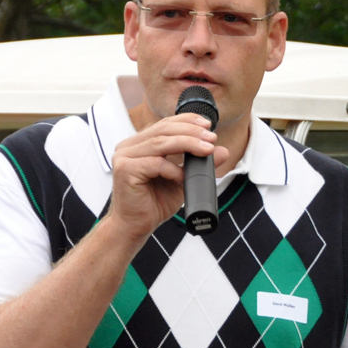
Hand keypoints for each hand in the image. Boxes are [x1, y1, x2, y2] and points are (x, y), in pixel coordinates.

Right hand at [108, 113, 229, 240]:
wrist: (136, 226)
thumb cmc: (155, 202)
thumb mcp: (183, 179)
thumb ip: (199, 164)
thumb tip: (223, 151)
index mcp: (139, 144)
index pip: (165, 124)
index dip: (187, 121)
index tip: (208, 125)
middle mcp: (129, 146)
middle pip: (163, 130)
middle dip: (191, 132)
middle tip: (212, 138)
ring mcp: (124, 156)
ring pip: (161, 143)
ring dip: (188, 144)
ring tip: (207, 149)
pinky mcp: (124, 170)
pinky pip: (155, 163)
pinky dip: (173, 168)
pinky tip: (183, 176)